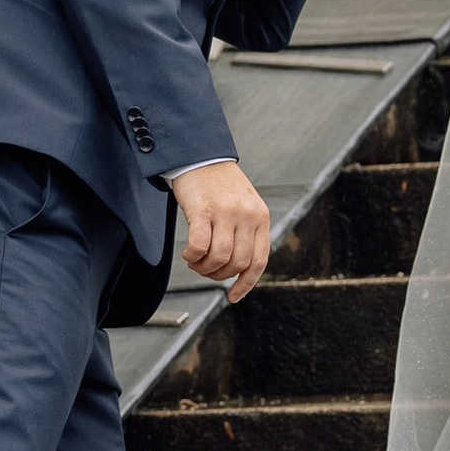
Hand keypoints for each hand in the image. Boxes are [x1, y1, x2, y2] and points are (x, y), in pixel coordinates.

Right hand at [168, 157, 271, 302]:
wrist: (200, 154)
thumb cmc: (219, 183)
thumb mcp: (245, 205)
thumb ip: (247, 231)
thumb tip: (240, 266)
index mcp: (260, 217)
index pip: (259, 260)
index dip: (246, 283)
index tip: (234, 296)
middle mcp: (246, 215)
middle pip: (238, 263)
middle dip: (219, 275)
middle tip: (206, 269)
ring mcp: (226, 212)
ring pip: (219, 258)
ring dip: (204, 268)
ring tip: (196, 261)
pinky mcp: (203, 209)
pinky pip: (199, 245)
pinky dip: (192, 256)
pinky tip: (189, 254)